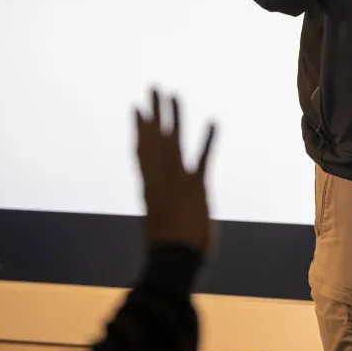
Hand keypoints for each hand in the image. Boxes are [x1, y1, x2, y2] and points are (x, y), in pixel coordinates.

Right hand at [135, 88, 216, 255]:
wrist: (172, 263)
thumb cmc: (168, 251)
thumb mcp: (159, 222)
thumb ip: (160, 207)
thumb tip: (159, 206)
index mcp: (149, 187)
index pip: (142, 151)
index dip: (140, 128)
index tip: (138, 108)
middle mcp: (159, 179)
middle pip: (154, 139)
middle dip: (155, 112)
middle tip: (153, 87)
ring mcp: (177, 182)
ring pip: (173, 142)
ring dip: (174, 117)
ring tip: (173, 93)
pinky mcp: (196, 188)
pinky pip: (202, 159)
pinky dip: (208, 140)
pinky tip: (213, 122)